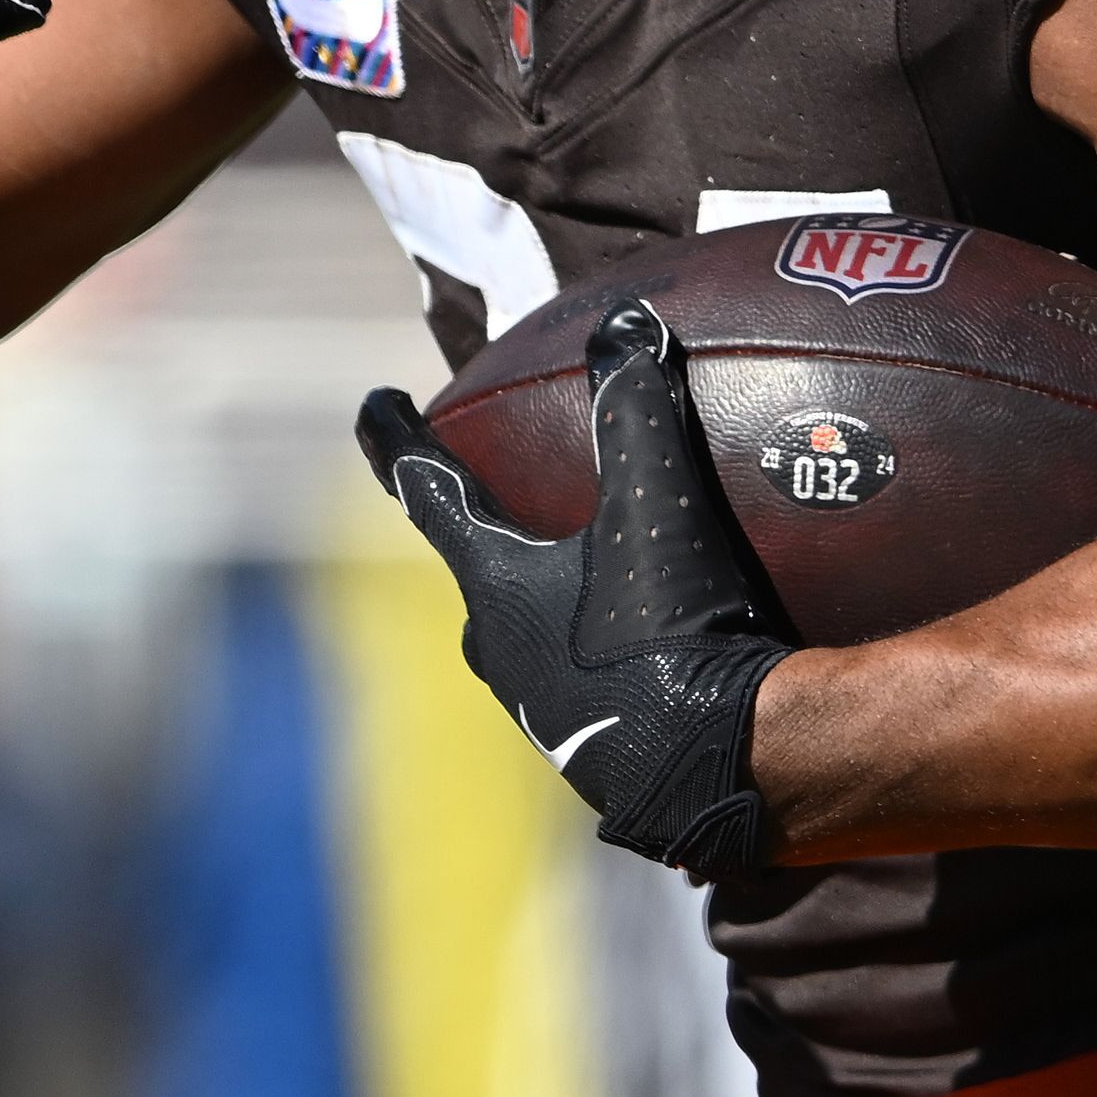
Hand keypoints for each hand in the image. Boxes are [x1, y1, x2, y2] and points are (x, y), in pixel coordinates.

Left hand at [356, 301, 788, 873]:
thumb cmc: (669, 636)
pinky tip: (657, 634)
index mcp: (495, 588)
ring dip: (547, 590)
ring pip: (531, 627)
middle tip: (491, 488)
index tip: (374, 403)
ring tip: (580, 561)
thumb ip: (634, 410)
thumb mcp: (654, 508)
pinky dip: (608, 636)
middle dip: (482, 526)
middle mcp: (501, 650)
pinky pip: (589, 669)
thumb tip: (623, 323)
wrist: (722, 773)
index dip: (399, 441)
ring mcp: (544, 706)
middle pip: (478, 569)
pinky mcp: (598, 743)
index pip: (428, 493)